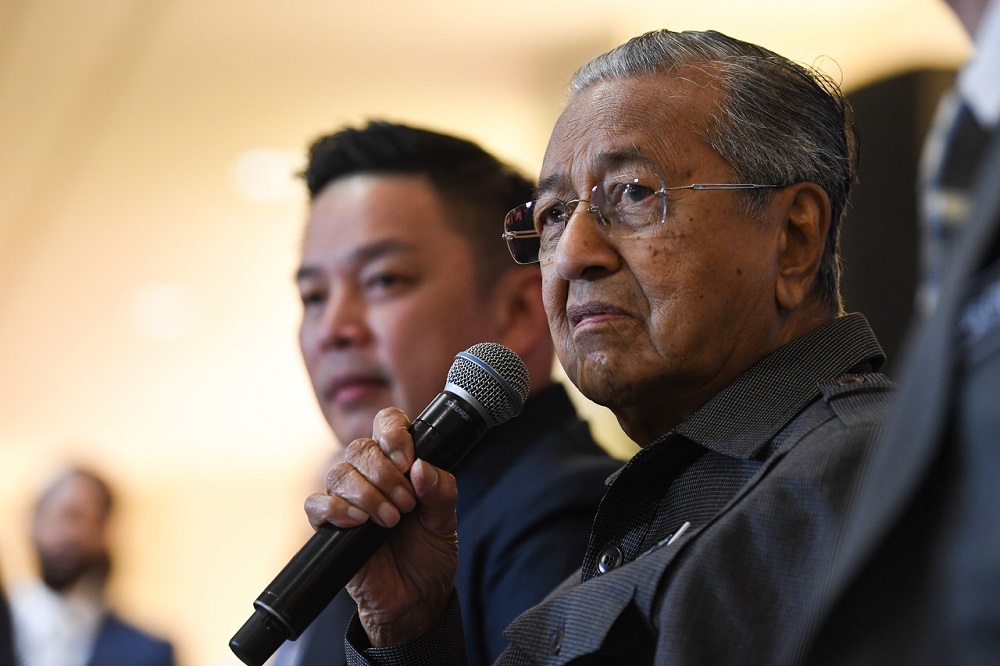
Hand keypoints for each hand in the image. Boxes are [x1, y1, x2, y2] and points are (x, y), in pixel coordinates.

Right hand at [304, 407, 458, 645]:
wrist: (415, 598)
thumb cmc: (429, 554)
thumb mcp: (446, 520)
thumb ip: (441, 490)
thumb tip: (421, 467)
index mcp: (398, 463)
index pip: (386, 423)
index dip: (394, 433)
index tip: (408, 460)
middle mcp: (369, 476)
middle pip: (360, 448)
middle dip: (385, 474)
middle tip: (406, 503)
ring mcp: (347, 500)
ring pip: (339, 473)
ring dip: (367, 495)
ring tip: (390, 520)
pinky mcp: (329, 526)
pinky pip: (316, 504)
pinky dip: (336, 509)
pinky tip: (358, 523)